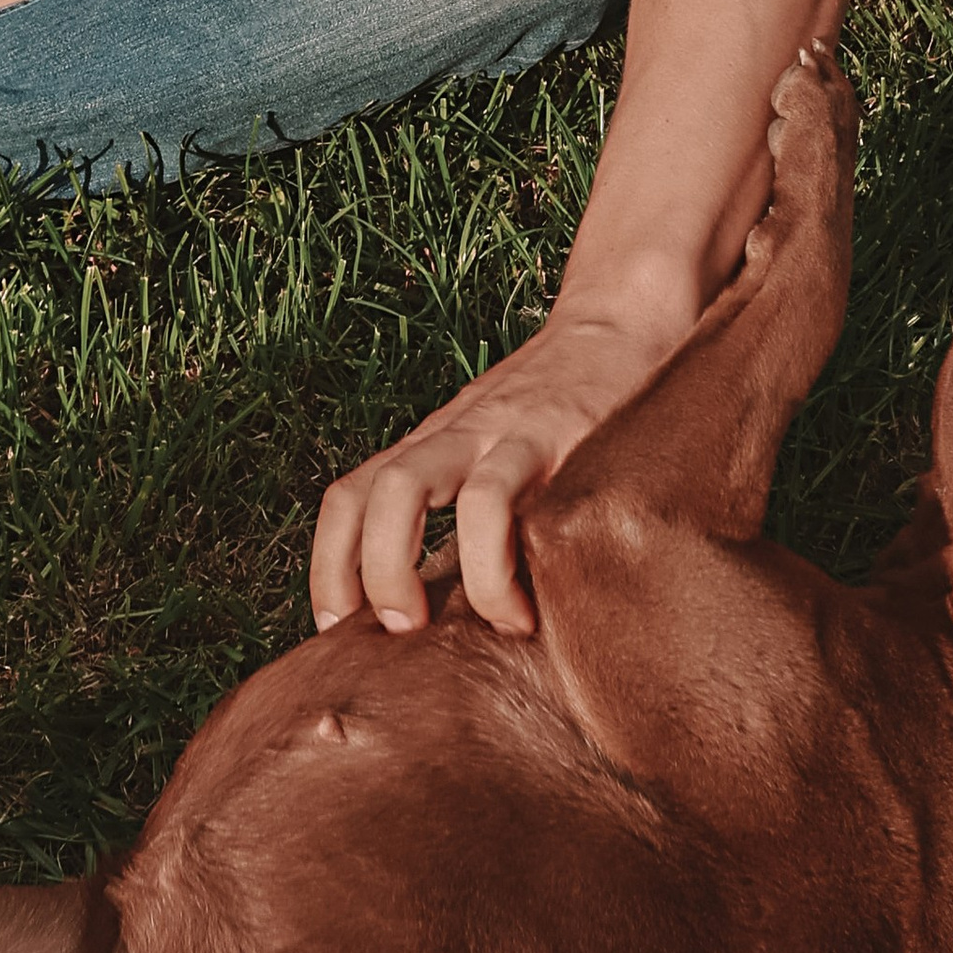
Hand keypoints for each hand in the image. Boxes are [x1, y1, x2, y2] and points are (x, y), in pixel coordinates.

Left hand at [308, 293, 691, 639]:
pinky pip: (489, 499)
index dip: (327, 566)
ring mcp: (489, 433)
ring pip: (401, 489)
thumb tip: (464, 608)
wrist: (625, 319)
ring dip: (403, 569)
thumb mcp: (510, 454)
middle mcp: (449, 437)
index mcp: (434, 446)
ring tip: (443, 630)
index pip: (348, 498)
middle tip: (396, 633)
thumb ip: (482, 513)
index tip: (335, 629)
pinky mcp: (540, 435)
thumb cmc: (574, 403)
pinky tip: (524, 613)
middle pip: (361, 493)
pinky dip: (490, 569)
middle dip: (360, 573)